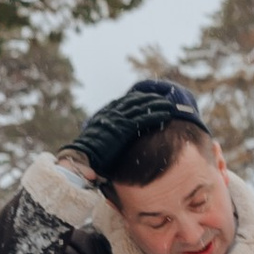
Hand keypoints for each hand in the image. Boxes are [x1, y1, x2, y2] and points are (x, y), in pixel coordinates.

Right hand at [73, 78, 203, 181]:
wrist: (83, 156)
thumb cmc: (88, 153)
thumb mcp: (97, 138)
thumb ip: (106, 133)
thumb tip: (112, 138)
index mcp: (106, 113)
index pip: (125, 101)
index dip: (139, 98)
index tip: (148, 97)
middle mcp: (113, 113)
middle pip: (136, 101)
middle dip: (151, 98)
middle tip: (163, 97)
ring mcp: (119, 120)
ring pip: (143, 107)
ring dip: (158, 104)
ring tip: (170, 104)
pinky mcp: (125, 129)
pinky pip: (145, 119)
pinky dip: (157, 115)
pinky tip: (168, 114)